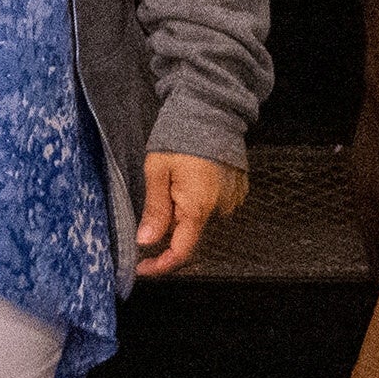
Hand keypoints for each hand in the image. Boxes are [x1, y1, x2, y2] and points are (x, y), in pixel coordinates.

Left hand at [137, 146, 244, 273]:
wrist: (212, 110)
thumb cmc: (181, 137)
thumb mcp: (157, 171)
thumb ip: (155, 210)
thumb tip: (146, 241)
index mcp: (198, 208)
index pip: (180, 252)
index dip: (160, 265)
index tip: (142, 267)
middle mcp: (219, 210)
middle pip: (189, 235)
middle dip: (168, 230)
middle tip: (153, 205)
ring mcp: (231, 201)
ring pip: (199, 220)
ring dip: (183, 212)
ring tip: (173, 182)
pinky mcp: (236, 191)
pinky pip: (212, 207)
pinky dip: (197, 202)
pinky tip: (188, 180)